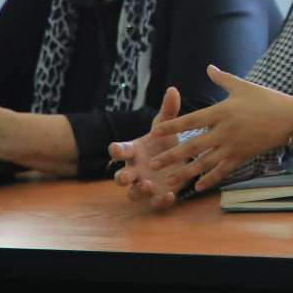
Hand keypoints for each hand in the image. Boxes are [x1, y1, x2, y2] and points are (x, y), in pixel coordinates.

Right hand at [110, 87, 183, 208]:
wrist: (177, 159)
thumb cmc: (164, 142)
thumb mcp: (166, 126)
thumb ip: (169, 111)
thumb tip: (174, 90)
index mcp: (134, 151)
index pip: (119, 151)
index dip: (116, 150)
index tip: (116, 148)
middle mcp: (135, 169)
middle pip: (120, 176)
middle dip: (122, 177)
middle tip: (127, 175)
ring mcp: (144, 184)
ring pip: (133, 193)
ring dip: (138, 190)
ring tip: (148, 184)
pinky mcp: (158, 195)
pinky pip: (155, 203)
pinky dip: (160, 201)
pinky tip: (170, 196)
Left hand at [145, 66, 292, 194]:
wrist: (290, 118)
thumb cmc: (267, 99)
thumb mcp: (243, 86)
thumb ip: (223, 79)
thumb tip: (209, 68)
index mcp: (223, 111)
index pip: (192, 120)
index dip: (172, 126)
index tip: (155, 132)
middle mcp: (225, 130)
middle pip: (193, 145)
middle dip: (172, 155)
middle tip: (153, 164)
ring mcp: (233, 146)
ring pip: (205, 162)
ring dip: (186, 172)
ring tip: (169, 180)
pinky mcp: (242, 156)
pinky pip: (223, 170)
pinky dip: (210, 179)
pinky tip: (198, 186)